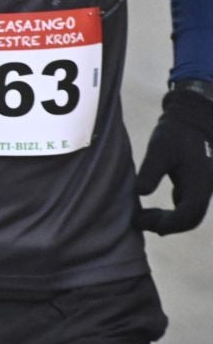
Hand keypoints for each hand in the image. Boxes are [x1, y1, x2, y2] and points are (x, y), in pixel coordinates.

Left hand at [136, 89, 212, 234]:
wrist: (192, 118)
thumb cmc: (176, 132)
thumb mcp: (160, 149)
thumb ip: (151, 171)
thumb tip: (140, 193)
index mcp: (201, 183)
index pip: (188, 215)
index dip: (166, 223)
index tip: (141, 221)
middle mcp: (205, 189)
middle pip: (190, 219)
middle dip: (165, 225)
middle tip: (138, 221)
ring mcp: (202, 188)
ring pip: (189, 214)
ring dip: (167, 220)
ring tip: (141, 216)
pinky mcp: (195, 184)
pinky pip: (185, 205)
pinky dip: (170, 212)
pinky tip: (150, 209)